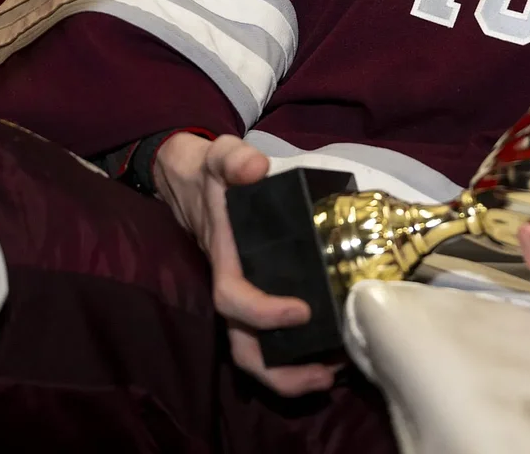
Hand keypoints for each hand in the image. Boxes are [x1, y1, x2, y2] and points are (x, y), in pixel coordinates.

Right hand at [153, 133, 339, 395]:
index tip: (302, 311)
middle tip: (325, 374)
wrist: (194, 183)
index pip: (233, 300)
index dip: (263, 314)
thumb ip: (234, 159)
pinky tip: (333, 351)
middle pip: (244, 348)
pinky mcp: (261, 297)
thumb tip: (255, 168)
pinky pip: (272, 338)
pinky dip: (298, 353)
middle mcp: (233, 288)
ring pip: (257, 352)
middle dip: (280, 372)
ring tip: (334, 373)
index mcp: (224, 262)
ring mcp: (246, 297)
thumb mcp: (221, 156)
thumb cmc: (211, 174)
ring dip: (292, 372)